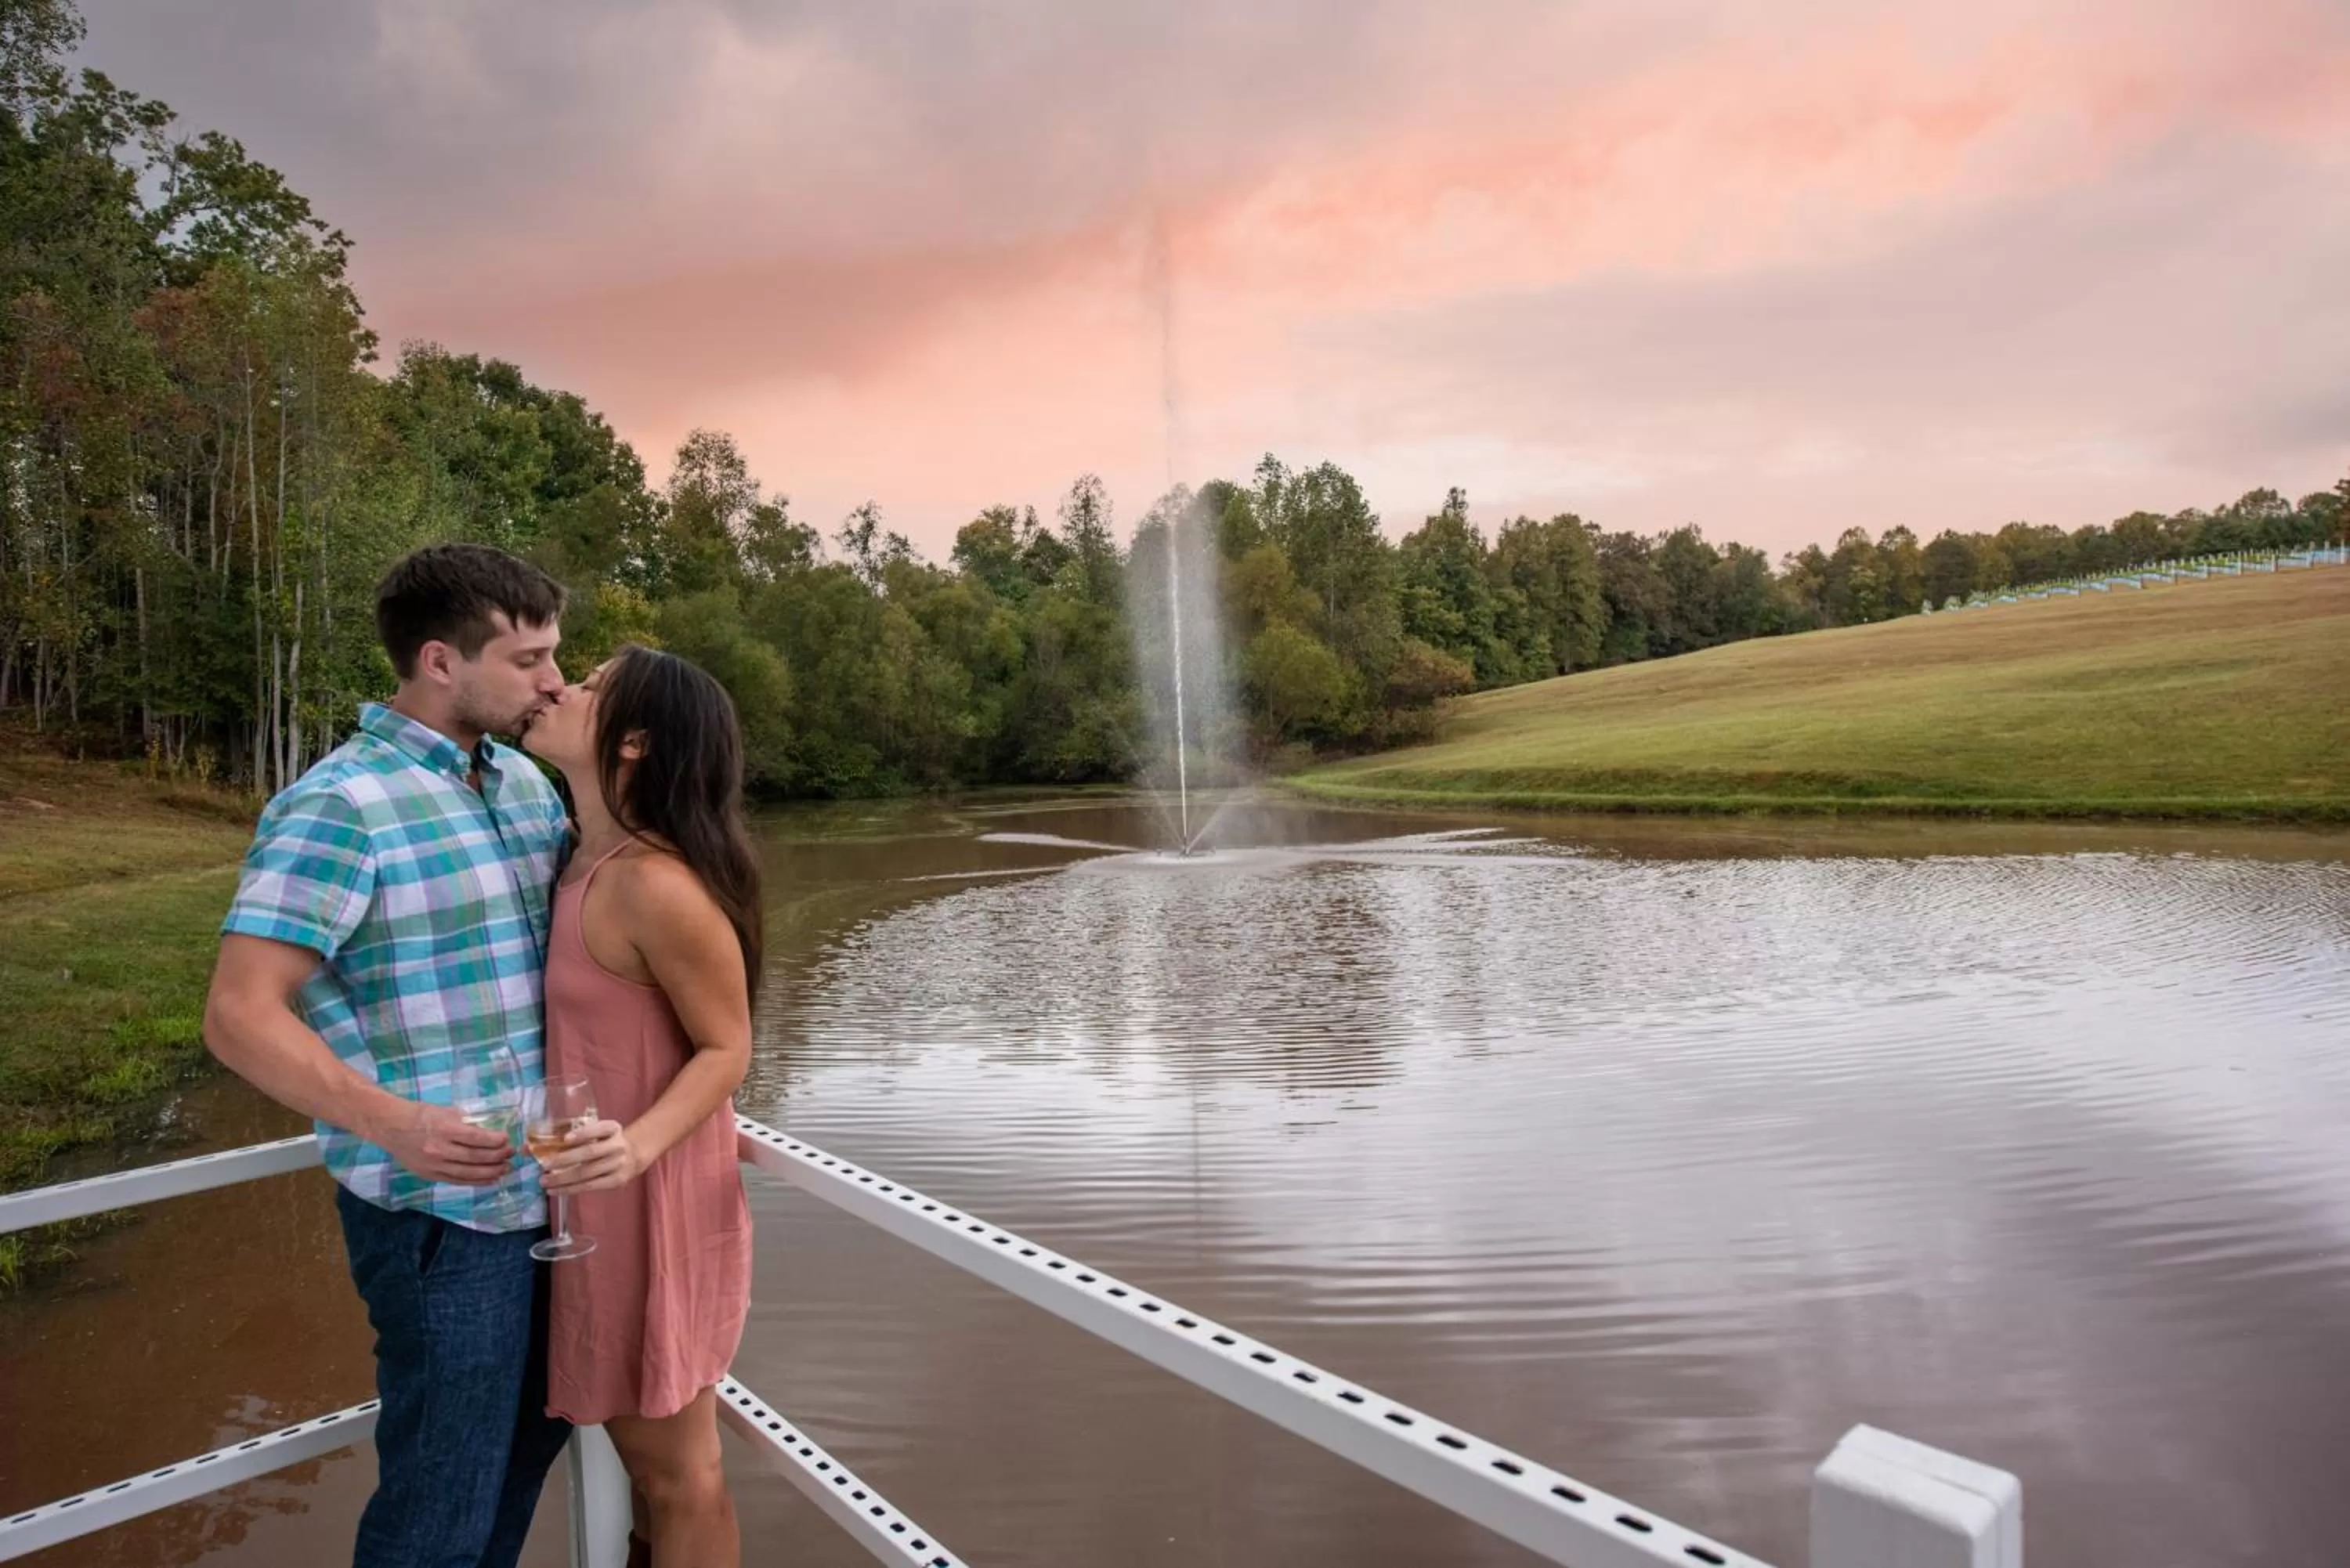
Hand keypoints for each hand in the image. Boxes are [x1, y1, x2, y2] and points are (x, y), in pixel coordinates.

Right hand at [377, 1100, 514, 1185]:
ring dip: (491, 1172)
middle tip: (511, 1154)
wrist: (390, 1127)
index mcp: (444, 1129)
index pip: (475, 1138)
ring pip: (468, 1173)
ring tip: (506, 1168)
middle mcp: (439, 1149)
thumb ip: (465, 1122)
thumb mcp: (444, 1112)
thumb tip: (488, 1131)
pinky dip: (476, 1181)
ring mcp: (434, 1165)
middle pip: (474, 1157)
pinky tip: (490, 1179)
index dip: (494, 1140)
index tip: (507, 1139)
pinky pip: (457, 1181)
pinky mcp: (430, 1175)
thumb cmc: (420, 1114)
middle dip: (497, 1156)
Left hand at [538, 1118, 642, 1193]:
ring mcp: (619, 1164)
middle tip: (543, 1165)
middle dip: (565, 1160)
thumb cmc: (604, 1141)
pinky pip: (590, 1186)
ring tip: (544, 1182)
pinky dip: (571, 1189)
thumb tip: (529, 1145)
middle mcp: (618, 1145)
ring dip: (563, 1179)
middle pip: (590, 1153)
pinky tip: (556, 1190)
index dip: (583, 1134)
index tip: (565, 1139)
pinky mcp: (616, 1181)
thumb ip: (571, 1135)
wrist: (633, 1155)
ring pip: (587, 1173)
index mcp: (612, 1128)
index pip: (598, 1129)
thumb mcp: (597, 1132)